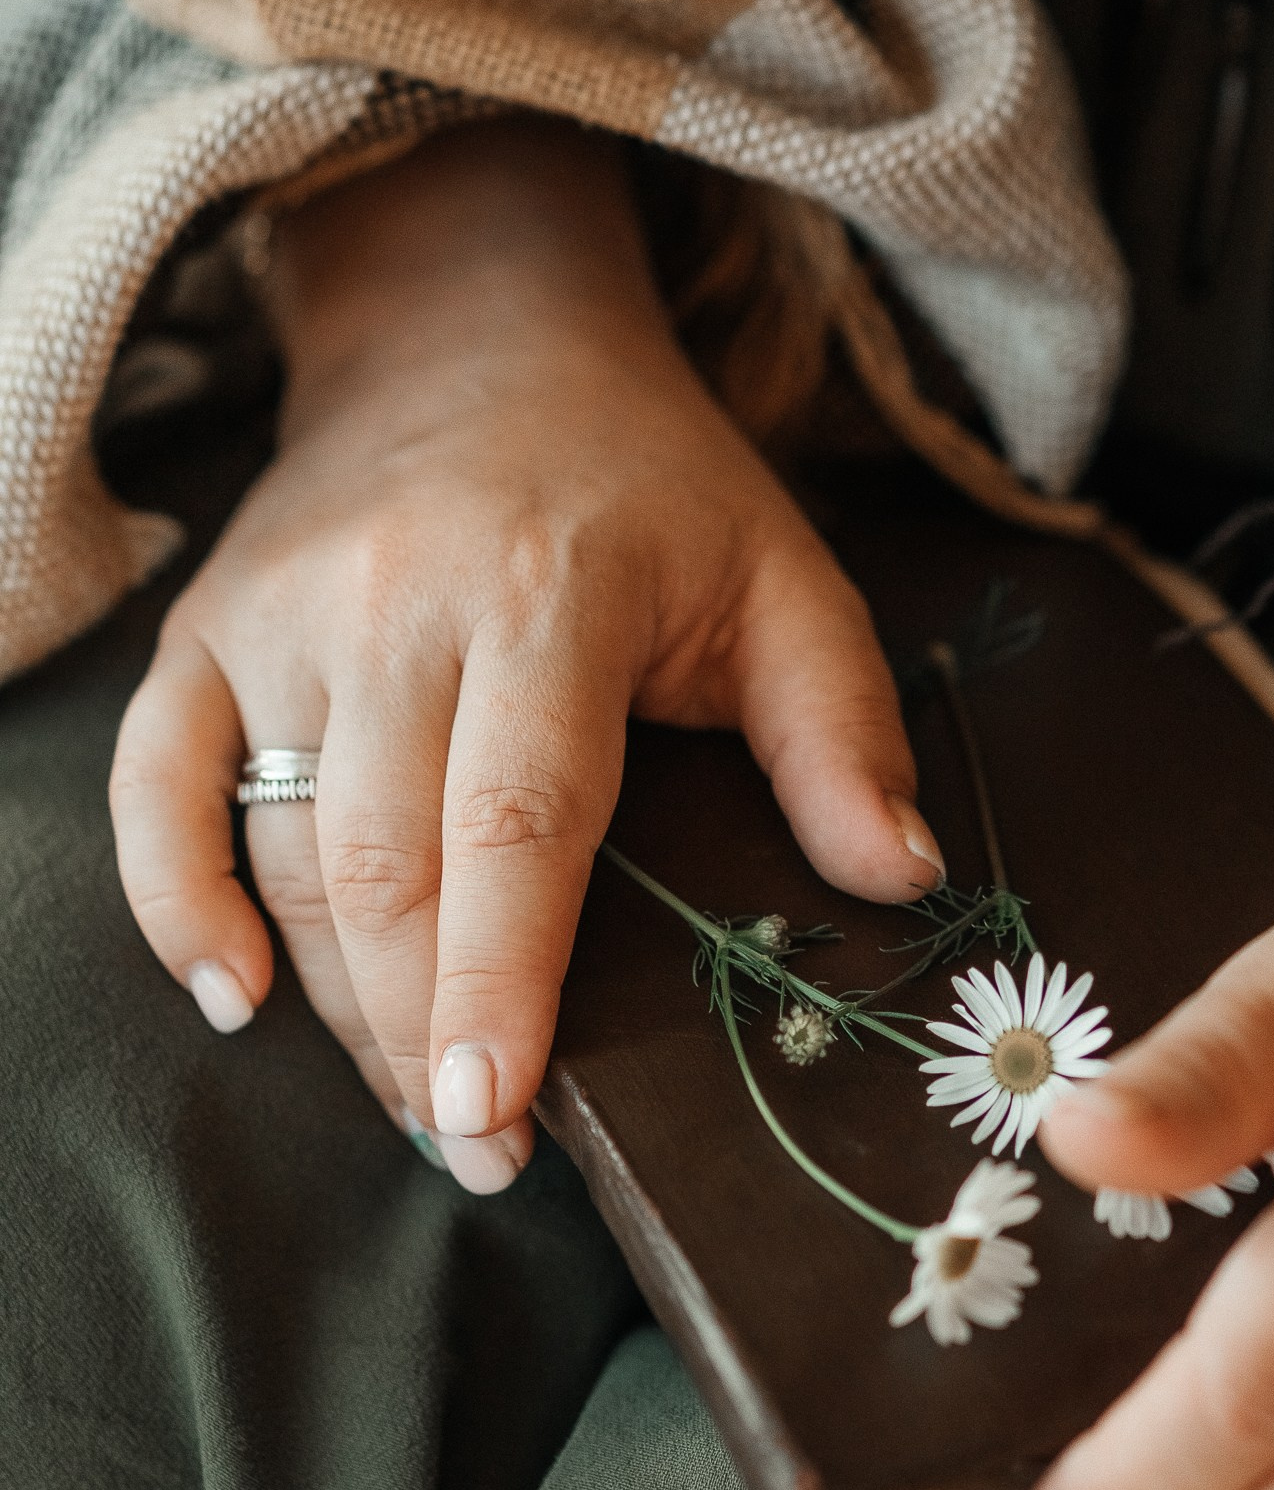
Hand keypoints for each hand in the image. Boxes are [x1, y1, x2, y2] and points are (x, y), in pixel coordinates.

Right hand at [109, 123, 943, 1188]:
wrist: (478, 334)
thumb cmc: (650, 484)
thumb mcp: (782, 575)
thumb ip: (842, 731)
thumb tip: (902, 882)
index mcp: (546, 593)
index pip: (514, 821)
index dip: (501, 979)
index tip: (499, 1115)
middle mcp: (391, 603)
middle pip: (381, 864)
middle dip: (423, 1034)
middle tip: (482, 1155)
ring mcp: (279, 616)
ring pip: (277, 851)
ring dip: (338, 1004)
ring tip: (419, 1109)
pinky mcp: (205, 629)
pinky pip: (154, 788)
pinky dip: (175, 904)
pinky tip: (237, 1001)